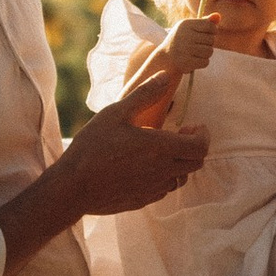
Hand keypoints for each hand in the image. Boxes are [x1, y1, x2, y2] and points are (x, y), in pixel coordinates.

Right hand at [62, 91, 209, 214]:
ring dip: (181, 162)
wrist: (73, 187)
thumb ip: (144, 94)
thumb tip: (166, 76)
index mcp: (160, 148)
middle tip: (181, 133)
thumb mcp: (116, 113)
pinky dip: (166, 176)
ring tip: (164, 149)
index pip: (200, 146)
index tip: (194, 125)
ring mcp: (154, 188)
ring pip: (182, 177)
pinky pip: (165, 189)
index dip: (203, 135)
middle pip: (197, 162)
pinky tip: (148, 166)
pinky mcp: (144, 200)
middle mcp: (163, 171)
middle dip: (195, 146)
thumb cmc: (92, 147)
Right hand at [163, 12, 219, 74]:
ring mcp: (185, 49)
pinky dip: (202, 62)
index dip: (213, 31)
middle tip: (198, 45)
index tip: (207, 34)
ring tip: (196, 53)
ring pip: (209, 51)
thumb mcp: (189, 28)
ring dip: (206, 54)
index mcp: (186, 24)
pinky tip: (194, 60)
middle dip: (208, 44)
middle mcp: (185, 35)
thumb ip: (205, 22)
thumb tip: (218, 16)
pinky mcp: (186, 62)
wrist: (165, 58)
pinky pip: (205, 62)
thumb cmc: (181, 40)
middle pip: (211, 40)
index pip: (211, 26)